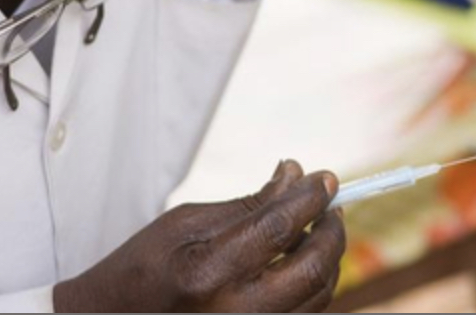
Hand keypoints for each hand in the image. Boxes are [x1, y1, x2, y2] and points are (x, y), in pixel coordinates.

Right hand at [54, 160, 345, 312]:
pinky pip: (306, 314)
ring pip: (318, 295)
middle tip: (331, 206)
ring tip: (320, 229)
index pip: (279, 227)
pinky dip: (315, 285)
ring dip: (328, 257)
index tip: (326, 179)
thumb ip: (248, 203)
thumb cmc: (144, 269)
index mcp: (207, 272)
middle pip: (312, 267)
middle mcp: (233, 312)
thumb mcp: (185, 224)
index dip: (310, 198)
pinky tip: (304, 261)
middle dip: (332, 229)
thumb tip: (295, 175)